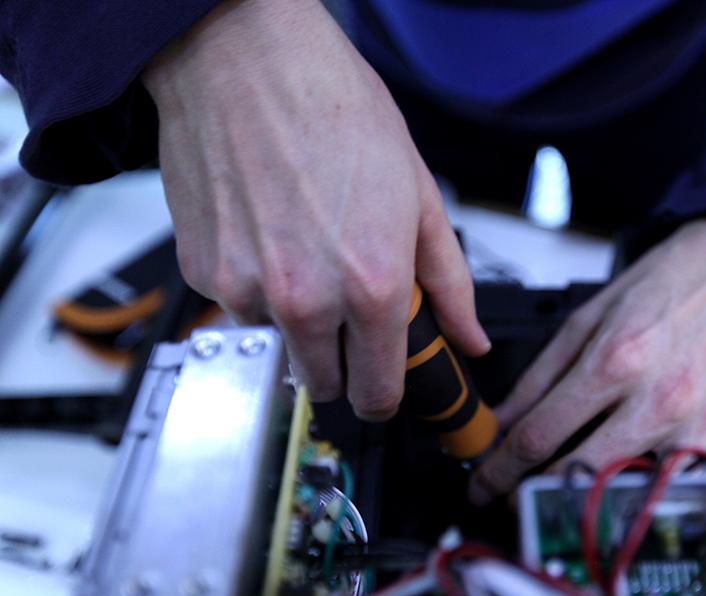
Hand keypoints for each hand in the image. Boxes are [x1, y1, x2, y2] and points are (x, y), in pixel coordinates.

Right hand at [143, 0, 488, 418]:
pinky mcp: (202, 273)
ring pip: (277, 345)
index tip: (383, 386)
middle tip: (348, 317)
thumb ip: (450, 282)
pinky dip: (255, 288)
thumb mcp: (418, 195)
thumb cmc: (333, 108)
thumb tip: (470, 337)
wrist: (243, 58)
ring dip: (295, 323)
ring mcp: (246, 290)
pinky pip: (237, 308)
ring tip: (306, 254)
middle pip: (322, 385)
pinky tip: (269, 235)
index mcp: (371, 287)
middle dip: (340, 363)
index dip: (385, 394)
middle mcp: (305, 300)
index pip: (377, 392)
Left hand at [469, 220, 705, 504]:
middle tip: (517, 501)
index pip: (538, 437)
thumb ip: (541, 376)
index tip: (483, 487)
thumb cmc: (670, 286)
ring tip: (583, 481)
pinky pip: (686, 481)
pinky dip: (658, 479)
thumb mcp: (591, 317)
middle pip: (579, 477)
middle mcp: (662, 400)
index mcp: (616, 361)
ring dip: (599, 494)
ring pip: (633, 492)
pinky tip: (648, 460)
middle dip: (535, 497)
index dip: (499, 472)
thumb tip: (502, 422)